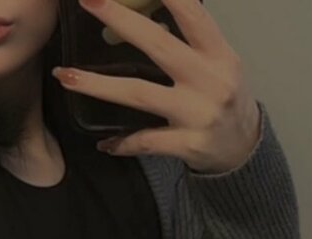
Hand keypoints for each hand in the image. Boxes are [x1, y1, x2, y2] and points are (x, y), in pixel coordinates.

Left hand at [52, 0, 262, 174]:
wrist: (245, 151)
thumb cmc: (225, 98)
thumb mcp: (218, 61)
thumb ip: (188, 38)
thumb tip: (145, 6)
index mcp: (217, 54)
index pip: (191, 12)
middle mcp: (208, 81)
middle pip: (158, 45)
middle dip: (120, 19)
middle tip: (87, 0)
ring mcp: (196, 114)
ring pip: (140, 94)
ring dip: (98, 86)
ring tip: (66, 76)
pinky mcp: (187, 145)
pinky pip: (146, 141)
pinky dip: (123, 143)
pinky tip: (104, 143)